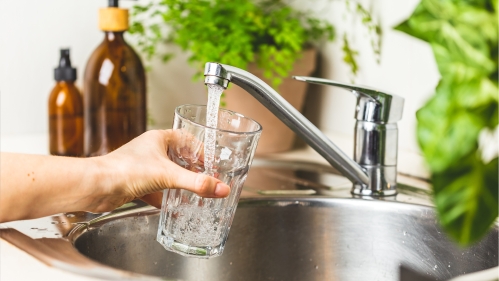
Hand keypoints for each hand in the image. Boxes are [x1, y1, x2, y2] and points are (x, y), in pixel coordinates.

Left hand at [84, 130, 229, 212]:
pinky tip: (173, 209)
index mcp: (158, 139)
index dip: (200, 150)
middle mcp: (150, 151)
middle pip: (178, 158)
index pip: (186, 139)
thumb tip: (220, 188)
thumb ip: (196, 183)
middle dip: (192, 170)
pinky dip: (166, 199)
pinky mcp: (136, 183)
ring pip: (167, 175)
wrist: (97, 187)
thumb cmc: (124, 170)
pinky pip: (156, 190)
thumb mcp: (168, 175)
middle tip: (205, 180)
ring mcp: (142, 167)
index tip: (210, 163)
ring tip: (194, 195)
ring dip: (180, 185)